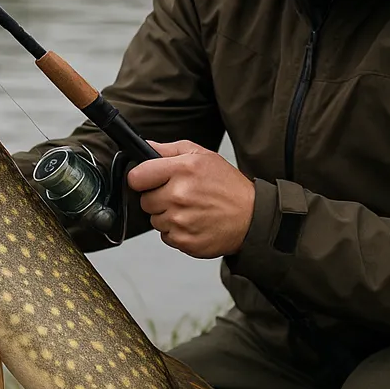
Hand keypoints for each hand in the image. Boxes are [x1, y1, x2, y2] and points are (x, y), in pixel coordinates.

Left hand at [127, 140, 255, 258]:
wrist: (252, 217)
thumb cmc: (228, 186)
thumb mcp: (202, 156)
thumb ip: (169, 150)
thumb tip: (145, 147)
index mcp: (182, 169)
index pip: (137, 177)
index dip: (141, 178)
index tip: (148, 180)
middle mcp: (179, 195)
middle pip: (144, 200)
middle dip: (158, 198)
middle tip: (180, 195)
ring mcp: (181, 220)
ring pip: (154, 220)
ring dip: (167, 216)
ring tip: (190, 209)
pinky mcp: (184, 240)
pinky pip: (165, 236)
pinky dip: (176, 231)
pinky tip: (193, 222)